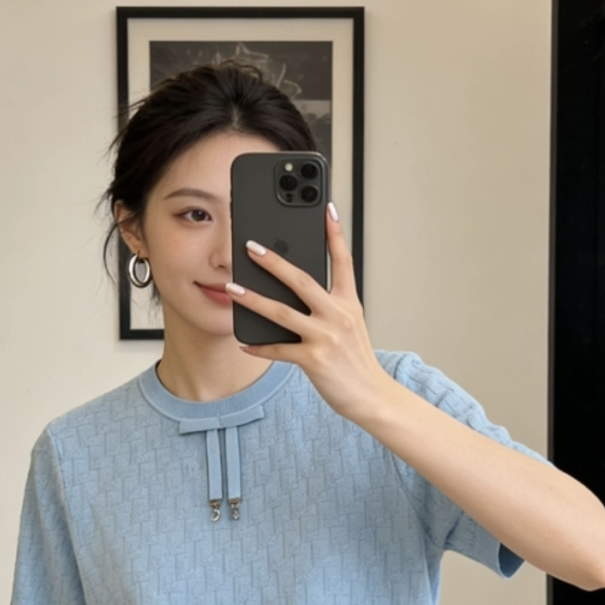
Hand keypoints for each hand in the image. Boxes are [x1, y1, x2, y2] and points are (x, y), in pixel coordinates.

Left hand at [226, 203, 390, 421]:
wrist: (372, 396)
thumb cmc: (356, 361)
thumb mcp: (351, 325)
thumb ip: (330, 306)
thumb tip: (296, 290)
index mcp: (349, 303)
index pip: (343, 260)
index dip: (335, 233)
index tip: (326, 208)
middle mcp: (338, 315)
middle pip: (302, 280)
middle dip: (273, 261)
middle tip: (250, 246)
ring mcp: (325, 337)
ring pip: (282, 312)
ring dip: (253, 299)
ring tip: (232, 289)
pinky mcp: (313, 360)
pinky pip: (278, 350)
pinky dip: (259, 346)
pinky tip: (243, 342)